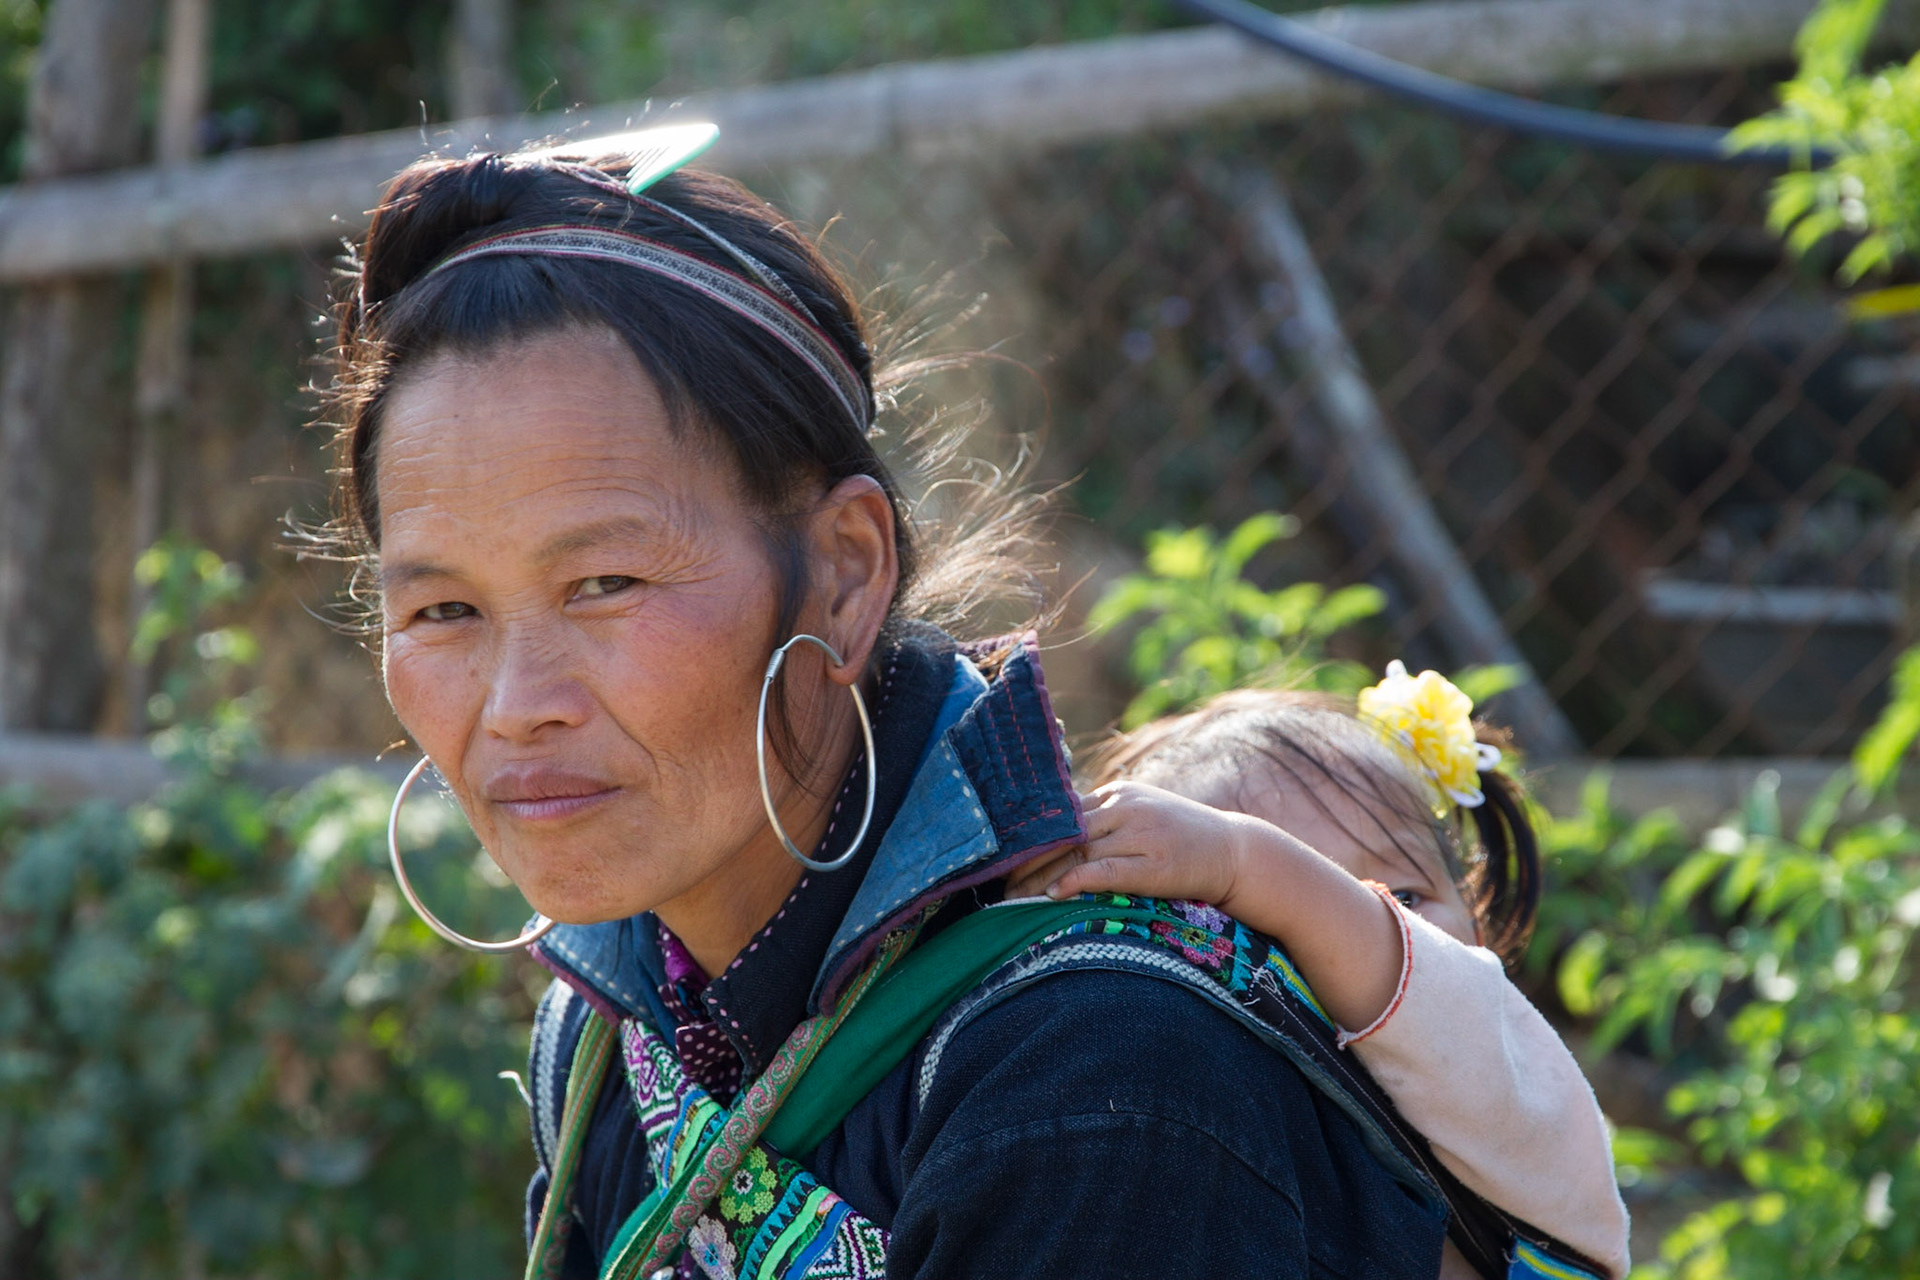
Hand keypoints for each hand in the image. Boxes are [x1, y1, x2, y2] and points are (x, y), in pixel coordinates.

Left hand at [1003, 780, 1247, 907]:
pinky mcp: (1156, 864)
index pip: (1060, 814)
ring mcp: (1142, 834)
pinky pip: (1106, 871)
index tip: (1002, 860)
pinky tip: (1054, 895)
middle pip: (1062, 833)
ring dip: (1041, 878)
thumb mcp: (1141, 816)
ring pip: (1078, 852)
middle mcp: (1127, 807)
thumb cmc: (1182, 838)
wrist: (1238, 852)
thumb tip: (1055, 842)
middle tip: (998, 885)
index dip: (1029, 839)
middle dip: (1027, 861)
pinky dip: (1077, 881)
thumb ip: (1103, 821)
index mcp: (1118, 793)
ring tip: (1015, 898)